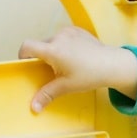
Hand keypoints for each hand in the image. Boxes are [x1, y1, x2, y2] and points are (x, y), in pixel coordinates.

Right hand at [18, 26, 136, 111]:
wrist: (113, 64)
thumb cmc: (90, 75)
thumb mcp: (66, 86)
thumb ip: (47, 94)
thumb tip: (34, 108)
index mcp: (53, 49)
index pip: (27, 46)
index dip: (23, 55)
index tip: (29, 65)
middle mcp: (59, 36)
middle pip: (41, 45)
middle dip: (43, 56)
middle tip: (52, 70)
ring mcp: (70, 31)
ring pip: (53, 40)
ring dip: (54, 50)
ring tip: (67, 63)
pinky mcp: (78, 30)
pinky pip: (65, 36)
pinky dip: (65, 44)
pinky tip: (76, 55)